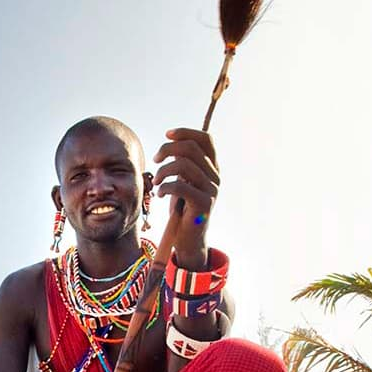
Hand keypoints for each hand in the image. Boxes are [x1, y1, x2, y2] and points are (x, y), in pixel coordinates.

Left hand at [153, 128, 219, 267]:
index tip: (167, 135)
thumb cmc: (183, 209)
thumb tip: (171, 143)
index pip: (206, 139)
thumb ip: (183, 164)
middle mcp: (215, 176)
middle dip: (167, 149)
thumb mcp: (184, 181)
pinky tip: (160, 194)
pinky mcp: (203, 204)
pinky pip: (180, 186)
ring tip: (156, 181)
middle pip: (191, 148)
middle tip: (156, 161)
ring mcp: (211, 190)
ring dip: (163, 171)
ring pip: (184, 165)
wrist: (189, 239)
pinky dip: (165, 187)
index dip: (186, 132)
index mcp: (212, 168)